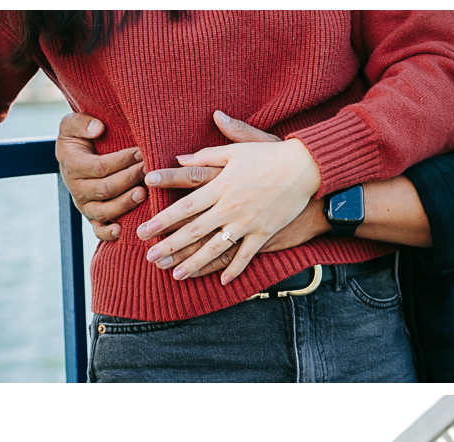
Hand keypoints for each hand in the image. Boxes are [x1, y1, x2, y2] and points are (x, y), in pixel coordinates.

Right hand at [55, 113, 147, 241]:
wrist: (74, 158)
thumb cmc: (79, 139)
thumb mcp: (72, 125)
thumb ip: (81, 123)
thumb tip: (98, 129)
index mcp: (72, 165)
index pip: (100, 166)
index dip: (122, 161)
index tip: (141, 152)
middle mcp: (76, 189)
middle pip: (105, 189)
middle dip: (129, 179)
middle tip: (149, 171)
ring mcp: (84, 206)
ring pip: (104, 211)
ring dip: (125, 204)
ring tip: (143, 194)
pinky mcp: (91, 218)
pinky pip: (98, 231)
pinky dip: (109, 234)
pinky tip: (122, 230)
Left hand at [138, 126, 321, 284]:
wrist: (307, 168)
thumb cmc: (271, 155)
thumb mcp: (238, 149)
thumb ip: (207, 154)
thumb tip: (180, 157)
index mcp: (221, 185)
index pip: (185, 204)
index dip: (164, 218)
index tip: (146, 228)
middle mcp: (230, 207)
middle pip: (194, 230)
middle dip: (170, 245)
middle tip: (150, 257)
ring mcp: (247, 223)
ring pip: (215, 248)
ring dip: (194, 263)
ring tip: (175, 274)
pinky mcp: (263, 234)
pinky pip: (245, 256)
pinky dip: (234, 269)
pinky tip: (221, 281)